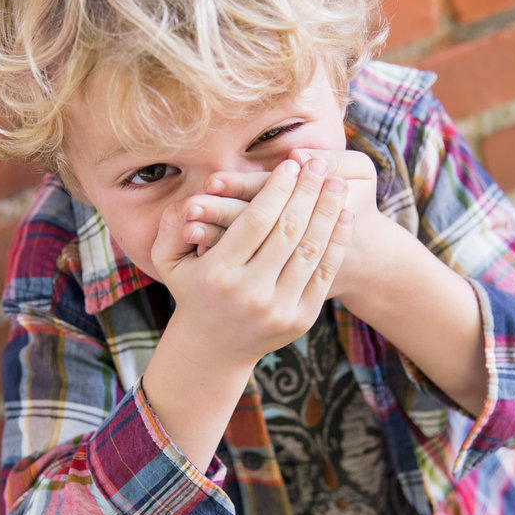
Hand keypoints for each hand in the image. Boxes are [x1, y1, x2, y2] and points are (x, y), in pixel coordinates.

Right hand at [149, 158, 354, 367]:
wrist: (213, 350)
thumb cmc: (193, 291)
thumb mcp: (169, 262)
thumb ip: (170, 227)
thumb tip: (187, 201)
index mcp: (218, 273)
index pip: (255, 221)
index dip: (276, 189)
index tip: (290, 164)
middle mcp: (250, 292)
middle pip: (287, 231)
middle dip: (306, 192)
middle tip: (319, 164)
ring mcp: (278, 309)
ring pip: (309, 250)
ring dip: (327, 212)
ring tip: (338, 183)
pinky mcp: (300, 320)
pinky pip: (324, 274)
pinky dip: (337, 243)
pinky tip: (345, 216)